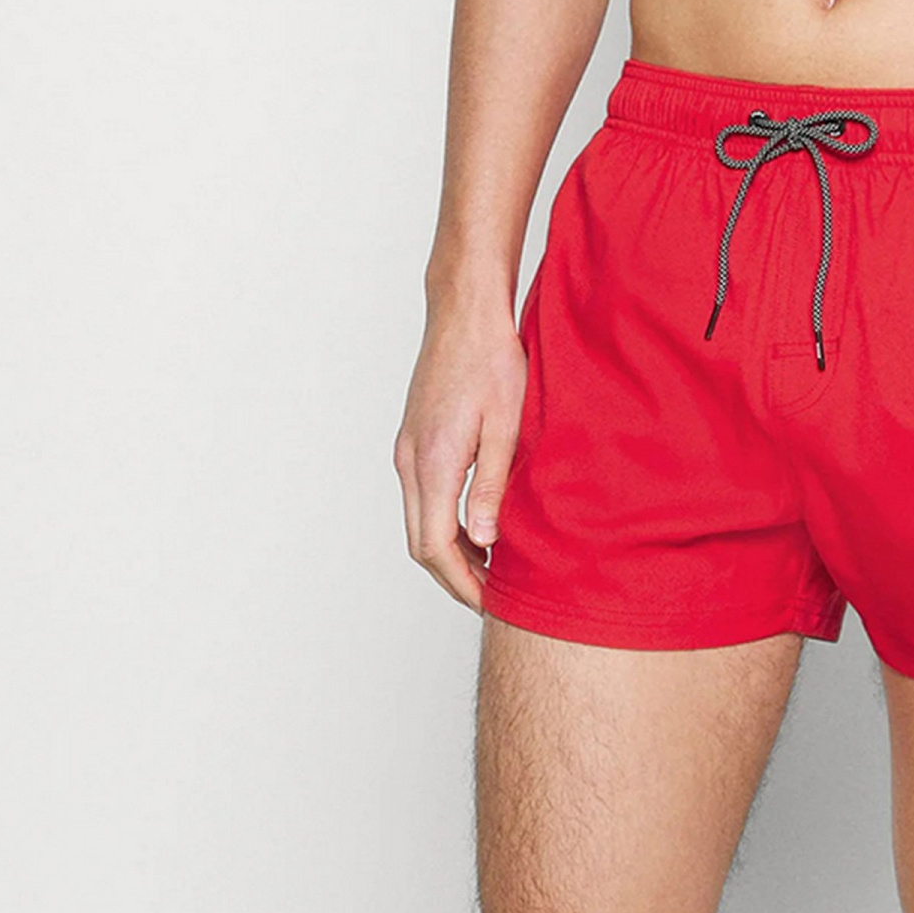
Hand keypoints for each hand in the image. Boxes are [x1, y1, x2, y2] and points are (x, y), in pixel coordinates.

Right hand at [393, 312, 527, 610]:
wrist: (465, 312)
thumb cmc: (492, 359)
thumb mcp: (506, 426)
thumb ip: (492, 486)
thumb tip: (484, 541)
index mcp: (433, 462)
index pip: (436, 546)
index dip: (463, 581)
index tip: (490, 600)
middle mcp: (410, 461)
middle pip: (421, 543)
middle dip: (454, 576)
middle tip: (494, 594)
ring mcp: (407, 450)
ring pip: (419, 521)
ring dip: (449, 551)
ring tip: (492, 566)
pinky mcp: (413, 439)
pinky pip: (422, 497)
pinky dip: (444, 522)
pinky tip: (477, 525)